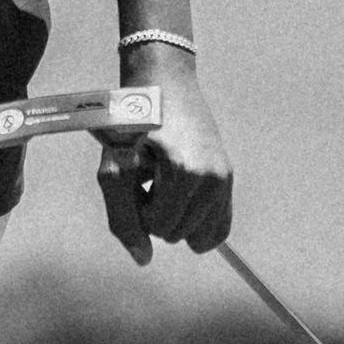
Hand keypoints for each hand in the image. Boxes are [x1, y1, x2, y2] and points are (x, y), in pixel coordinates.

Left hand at [98, 65, 231, 265]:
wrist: (162, 83)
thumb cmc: (131, 123)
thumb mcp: (115, 167)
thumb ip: (123, 217)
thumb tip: (143, 260)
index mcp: (184, 171)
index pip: (158, 227)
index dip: (138, 208)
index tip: (135, 177)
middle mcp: (212, 177)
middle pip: (177, 234)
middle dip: (156, 213)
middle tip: (148, 175)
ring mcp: (224, 178)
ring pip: (197, 236)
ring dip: (175, 215)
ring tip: (164, 181)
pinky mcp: (228, 178)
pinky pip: (218, 228)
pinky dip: (196, 223)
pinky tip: (182, 197)